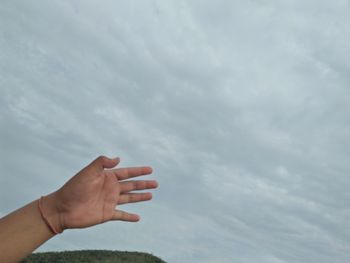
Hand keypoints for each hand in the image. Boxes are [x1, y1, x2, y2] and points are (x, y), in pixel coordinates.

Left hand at [43, 156, 157, 231]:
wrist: (62, 208)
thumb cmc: (74, 188)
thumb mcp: (88, 171)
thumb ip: (102, 162)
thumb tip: (118, 158)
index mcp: (107, 177)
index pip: (127, 173)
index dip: (139, 171)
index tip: (150, 169)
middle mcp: (110, 188)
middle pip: (131, 185)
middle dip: (144, 184)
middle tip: (156, 183)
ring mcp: (109, 201)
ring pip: (129, 198)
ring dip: (140, 197)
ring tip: (151, 195)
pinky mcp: (107, 214)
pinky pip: (121, 215)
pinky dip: (129, 217)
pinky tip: (137, 218)